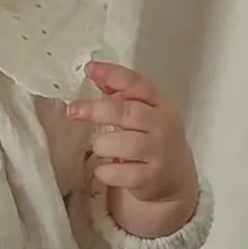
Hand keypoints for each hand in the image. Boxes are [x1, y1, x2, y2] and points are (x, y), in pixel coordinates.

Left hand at [68, 62, 200, 236]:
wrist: (174, 179)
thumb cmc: (151, 141)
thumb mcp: (143, 115)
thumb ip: (121, 97)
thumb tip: (95, 75)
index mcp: (160, 103)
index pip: (137, 83)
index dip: (113, 74)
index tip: (89, 69)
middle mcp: (162, 125)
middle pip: (128, 112)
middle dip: (97, 110)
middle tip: (73, 110)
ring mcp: (158, 152)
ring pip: (125, 143)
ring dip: (103, 144)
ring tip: (99, 147)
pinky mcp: (150, 178)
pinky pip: (121, 173)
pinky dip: (105, 171)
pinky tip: (102, 170)